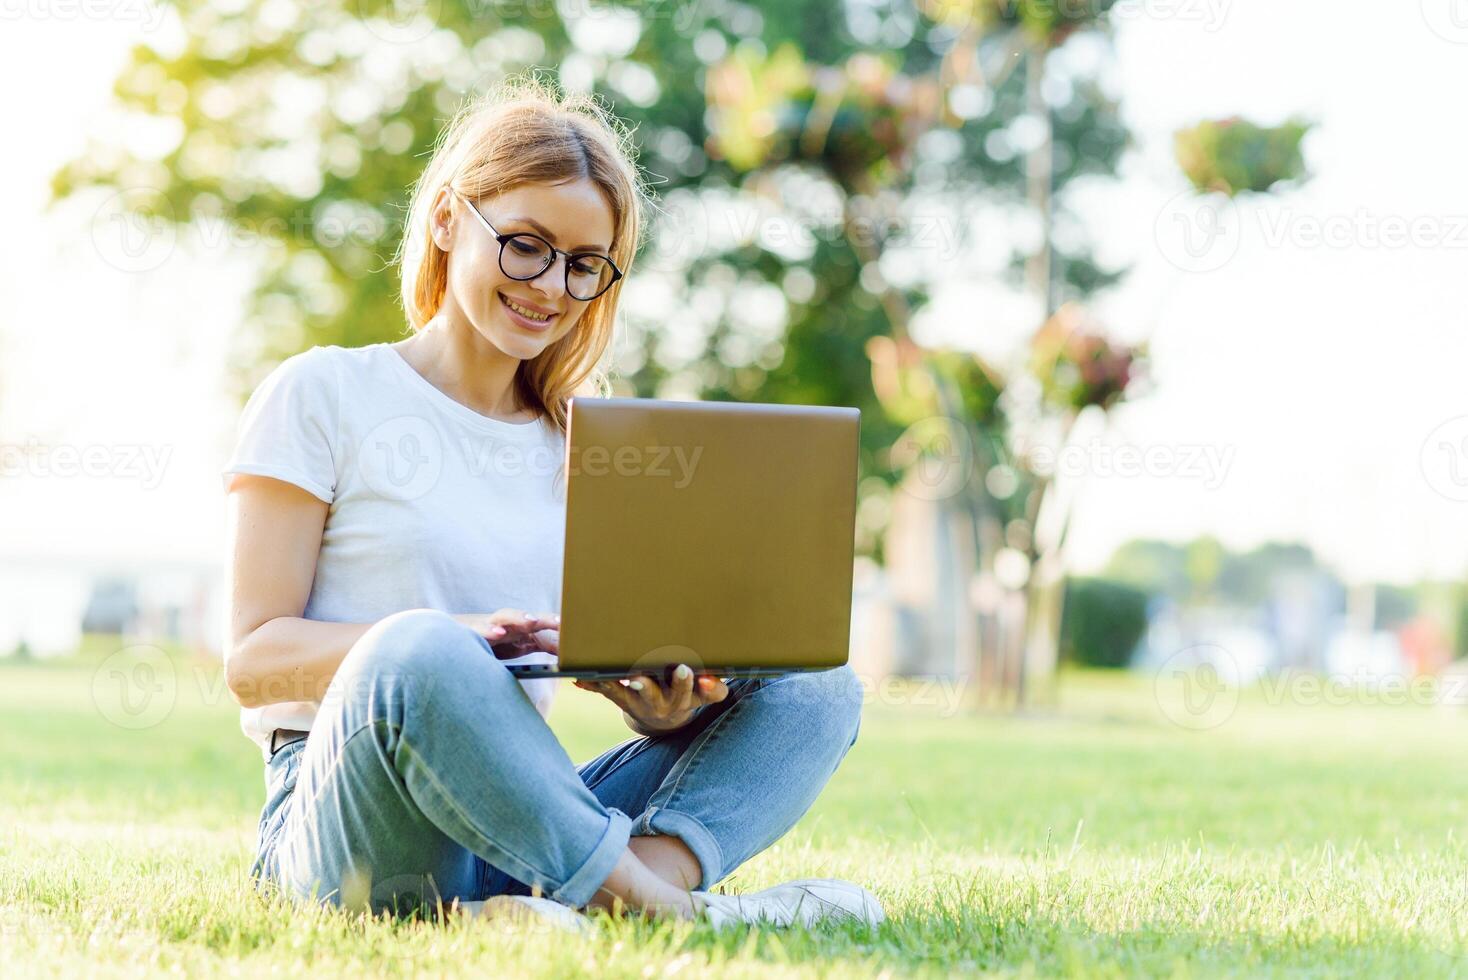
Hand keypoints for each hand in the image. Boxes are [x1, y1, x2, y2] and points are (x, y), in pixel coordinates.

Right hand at [452, 610, 558, 658]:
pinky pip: (481, 630)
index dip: (558, 627)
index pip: (544, 625)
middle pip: (529, 618)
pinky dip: (490, 630)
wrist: (453, 635)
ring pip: (506, 617)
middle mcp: (507, 623)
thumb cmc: (491, 639)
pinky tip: (498, 634)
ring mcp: (490, 625)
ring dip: (519, 617)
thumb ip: (540, 645)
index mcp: (520, 628)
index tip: (577, 631)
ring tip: (532, 620)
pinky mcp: (472, 631)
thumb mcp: (519, 645)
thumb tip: (566, 652)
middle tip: (561, 622)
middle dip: (545, 619)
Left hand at [575, 664, 727, 734]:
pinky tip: (580, 679)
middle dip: (648, 685)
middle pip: (655, 695)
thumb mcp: (704, 696)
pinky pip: (605, 692)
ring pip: (625, 695)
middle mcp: (660, 705)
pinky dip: (592, 685)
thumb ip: (713, 689)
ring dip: (616, 684)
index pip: (691, 693)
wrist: (664, 719)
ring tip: (610, 675)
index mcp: (683, 700)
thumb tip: (710, 679)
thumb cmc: (687, 696)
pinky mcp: (621, 700)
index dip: (691, 685)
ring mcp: (638, 704)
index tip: (688, 670)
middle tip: (650, 674)